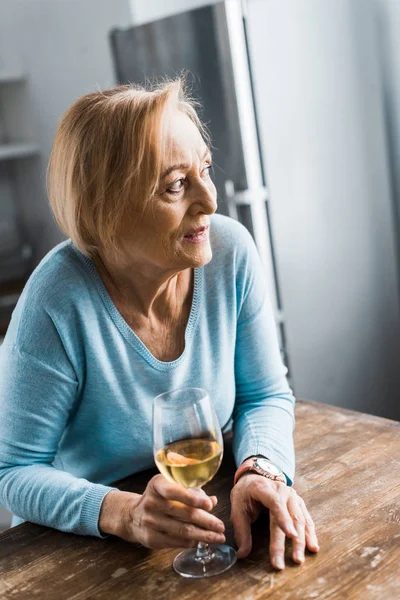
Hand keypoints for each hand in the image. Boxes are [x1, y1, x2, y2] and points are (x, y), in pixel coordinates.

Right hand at [99, 474, 225, 549]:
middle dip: (206, 521)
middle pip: (184, 514)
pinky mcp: (150, 538)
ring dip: (203, 535)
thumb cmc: (159, 498)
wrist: (133, 515)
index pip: (174, 491)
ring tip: (218, 537)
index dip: (193, 498)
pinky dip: (190, 543)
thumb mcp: (171, 488)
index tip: (209, 505)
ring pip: (182, 530)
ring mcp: (149, 521)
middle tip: (221, 526)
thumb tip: (213, 501)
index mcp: (157, 485)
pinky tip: (200, 542)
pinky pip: (175, 542)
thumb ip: (192, 492)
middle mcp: (151, 502)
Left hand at [230, 472, 319, 568]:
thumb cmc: (245, 493)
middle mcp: (281, 490)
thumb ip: (241, 530)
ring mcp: (292, 495)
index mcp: (264, 488)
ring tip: (300, 557)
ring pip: (301, 518)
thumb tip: (242, 554)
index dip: (284, 518)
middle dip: (294, 539)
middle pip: (291, 514)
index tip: (290, 535)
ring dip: (303, 540)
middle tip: (295, 559)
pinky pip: (306, 519)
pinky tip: (312, 547)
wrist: (255, 477)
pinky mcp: (298, 503)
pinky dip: (309, 534)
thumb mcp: (237, 507)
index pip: (275, 502)